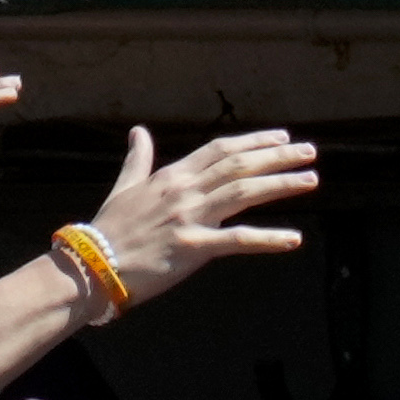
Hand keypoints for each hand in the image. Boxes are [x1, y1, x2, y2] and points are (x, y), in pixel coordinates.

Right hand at [82, 125, 319, 310]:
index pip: (221, 150)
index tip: (282, 139)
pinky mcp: (193, 248)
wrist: (90, 267)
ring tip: (310, 180)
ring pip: (245, 192)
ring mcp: (190, 218)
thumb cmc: (107, 231)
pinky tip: (293, 239)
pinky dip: (268, 240)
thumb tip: (138, 132)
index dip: (255, 142)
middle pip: (241, 165)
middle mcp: (185, 191)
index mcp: (171, 176)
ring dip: (281, 184)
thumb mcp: (124, 189)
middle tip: (310, 153)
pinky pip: (237, 241)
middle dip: (279, 157)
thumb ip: (138, 160)